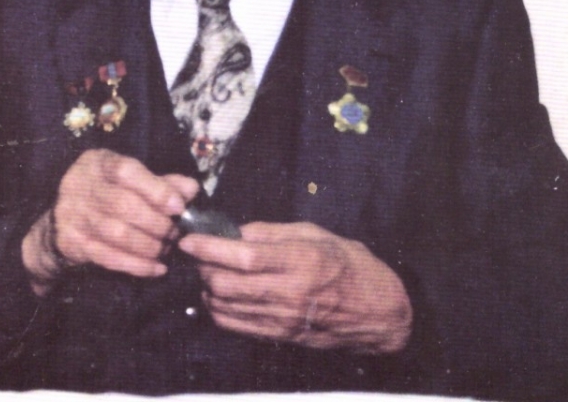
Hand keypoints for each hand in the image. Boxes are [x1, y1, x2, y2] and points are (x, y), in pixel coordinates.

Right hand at [21, 150, 198, 293]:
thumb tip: (191, 189)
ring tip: (167, 250)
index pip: (126, 172)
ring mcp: (72, 215)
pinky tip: (156, 268)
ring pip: (117, 234)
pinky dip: (137, 266)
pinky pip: (108, 258)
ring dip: (149, 246)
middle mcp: (81, 185)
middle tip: (175, 233)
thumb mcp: (128, 179)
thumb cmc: (104, 193)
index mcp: (98, 163)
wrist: (58, 220)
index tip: (178, 206)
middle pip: (124, 206)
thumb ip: (160, 182)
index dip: (155, 189)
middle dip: (157, 223)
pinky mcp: (71, 243)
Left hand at [178, 221, 411, 353]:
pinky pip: (236, 327)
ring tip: (208, 272)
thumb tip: (237, 231)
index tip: (190, 239)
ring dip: (207, 289)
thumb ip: (274, 232)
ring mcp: (283, 319)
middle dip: (202, 267)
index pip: (243, 256)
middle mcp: (289, 293)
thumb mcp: (317, 234)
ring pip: (226, 308)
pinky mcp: (280, 337)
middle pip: (226, 284)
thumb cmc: (350, 266)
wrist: (377, 312)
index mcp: (300, 261)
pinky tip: (219, 296)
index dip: (210, 247)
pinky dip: (218, 311)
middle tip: (198, 253)